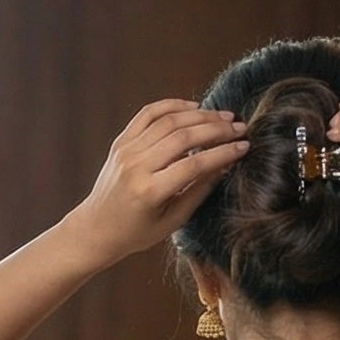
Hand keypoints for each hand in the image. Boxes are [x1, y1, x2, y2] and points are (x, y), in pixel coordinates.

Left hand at [76, 100, 247, 259]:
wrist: (96, 228)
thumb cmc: (136, 233)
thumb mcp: (172, 221)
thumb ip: (198, 191)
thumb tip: (225, 165)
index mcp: (150, 192)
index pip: (193, 165)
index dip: (222, 153)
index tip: (243, 147)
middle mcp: (136, 166)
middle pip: (183, 137)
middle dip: (215, 129)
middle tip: (239, 127)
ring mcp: (126, 150)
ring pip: (168, 121)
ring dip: (200, 116)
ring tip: (223, 117)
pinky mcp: (121, 141)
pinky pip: (148, 114)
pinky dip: (172, 106)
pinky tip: (193, 108)